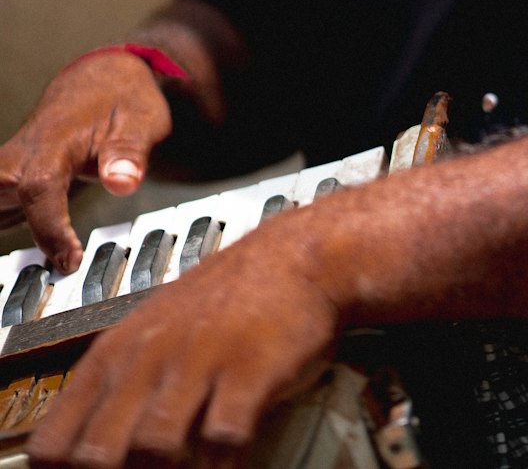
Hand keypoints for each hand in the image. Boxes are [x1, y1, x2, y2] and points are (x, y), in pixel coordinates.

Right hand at [0, 53, 171, 271]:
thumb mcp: (141, 119)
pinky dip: (3, 235)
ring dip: (1, 238)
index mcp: (50, 144)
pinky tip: (23, 274)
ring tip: (23, 287)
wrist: (99, 80)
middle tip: (27, 281)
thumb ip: (130, 153)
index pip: (39, 188)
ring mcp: (5, 175)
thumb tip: (123, 181)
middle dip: (2, 226)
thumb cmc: (121, 100)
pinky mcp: (4, 189)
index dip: (50, 229)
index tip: (70, 261)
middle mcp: (17, 160)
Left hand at [27, 206, 342, 467]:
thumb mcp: (149, 336)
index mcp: (113, 356)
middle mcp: (148, 359)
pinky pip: (224, 436)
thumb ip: (116, 392)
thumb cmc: (223, 303)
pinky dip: (222, 463)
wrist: (296, 255)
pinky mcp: (249, 368)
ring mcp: (198, 362)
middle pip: (97, 455)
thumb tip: (83, 456)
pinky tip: (226, 462)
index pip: (54, 443)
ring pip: (153, 448)